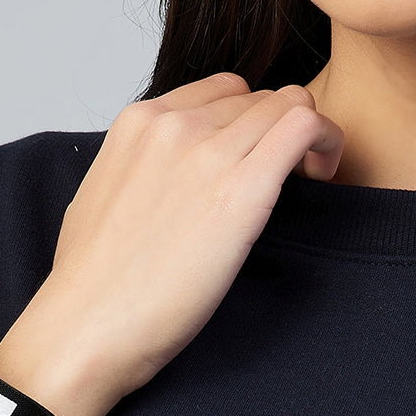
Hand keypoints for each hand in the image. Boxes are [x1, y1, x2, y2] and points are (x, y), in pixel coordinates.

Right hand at [0, 72, 344, 415]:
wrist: (88, 324)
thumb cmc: (92, 283)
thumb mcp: (104, 198)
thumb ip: (140, 170)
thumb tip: (162, 181)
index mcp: (139, 123)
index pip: (221, 91)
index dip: (250, 118)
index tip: (257, 156)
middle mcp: (176, 125)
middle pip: (259, 98)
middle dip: (281, 130)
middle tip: (290, 175)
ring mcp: (209, 153)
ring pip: (289, 105)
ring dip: (311, 135)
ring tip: (311, 177)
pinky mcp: (244, 189)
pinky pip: (305, 129)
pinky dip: (327, 141)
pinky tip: (323, 175)